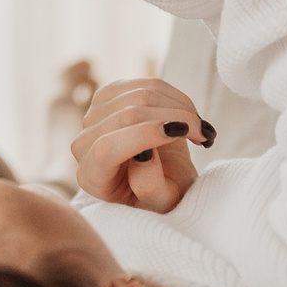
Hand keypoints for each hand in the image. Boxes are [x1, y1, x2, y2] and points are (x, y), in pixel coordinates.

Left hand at [70, 78, 211, 213]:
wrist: (161, 176)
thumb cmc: (162, 194)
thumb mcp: (163, 203)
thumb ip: (150, 187)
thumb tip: (143, 153)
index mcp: (92, 177)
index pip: (106, 149)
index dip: (143, 136)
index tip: (180, 132)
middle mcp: (84, 144)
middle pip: (125, 117)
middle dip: (172, 118)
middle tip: (203, 134)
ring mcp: (93, 116)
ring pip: (137, 94)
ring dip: (178, 106)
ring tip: (197, 127)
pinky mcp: (107, 95)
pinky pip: (144, 84)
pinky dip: (173, 95)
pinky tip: (186, 113)